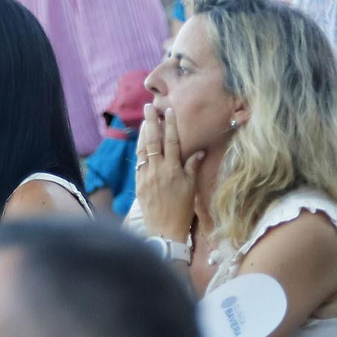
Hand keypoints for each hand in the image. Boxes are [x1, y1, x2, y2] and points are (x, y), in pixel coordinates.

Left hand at [134, 103, 203, 240]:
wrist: (165, 230)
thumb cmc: (182, 209)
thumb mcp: (191, 187)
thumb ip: (192, 167)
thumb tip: (198, 151)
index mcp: (172, 169)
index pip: (171, 141)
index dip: (170, 125)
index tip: (168, 111)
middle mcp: (157, 170)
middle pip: (152, 140)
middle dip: (150, 122)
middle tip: (148, 106)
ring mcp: (145, 176)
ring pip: (142, 149)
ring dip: (142, 133)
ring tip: (144, 120)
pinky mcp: (138, 183)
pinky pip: (138, 162)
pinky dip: (139, 149)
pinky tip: (140, 142)